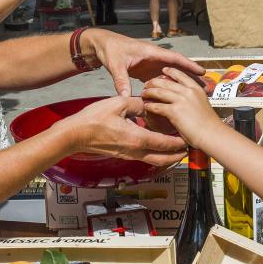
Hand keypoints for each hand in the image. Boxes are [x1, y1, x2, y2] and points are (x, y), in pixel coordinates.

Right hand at [64, 96, 186, 165]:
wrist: (75, 135)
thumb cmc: (94, 120)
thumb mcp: (118, 104)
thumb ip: (138, 103)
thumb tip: (148, 103)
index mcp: (136, 138)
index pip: (163, 143)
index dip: (177, 142)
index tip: (187, 138)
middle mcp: (134, 150)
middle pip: (162, 159)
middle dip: (176, 156)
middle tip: (187, 150)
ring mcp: (128, 154)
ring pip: (153, 160)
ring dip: (166, 157)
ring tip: (175, 151)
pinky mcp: (122, 154)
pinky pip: (143, 157)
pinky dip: (154, 154)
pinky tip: (155, 146)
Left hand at [83, 29, 204, 95]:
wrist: (101, 45)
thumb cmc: (110, 50)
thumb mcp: (116, 65)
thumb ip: (121, 80)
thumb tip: (124, 97)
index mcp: (151, 52)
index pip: (175, 59)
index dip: (189, 65)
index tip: (202, 72)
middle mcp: (154, 58)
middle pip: (177, 68)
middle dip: (191, 77)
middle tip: (206, 87)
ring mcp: (151, 65)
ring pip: (171, 76)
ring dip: (182, 84)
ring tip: (196, 94)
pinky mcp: (145, 72)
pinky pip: (161, 81)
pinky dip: (169, 88)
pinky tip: (176, 98)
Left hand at [141, 68, 224, 145]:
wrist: (211, 134)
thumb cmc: (209, 124)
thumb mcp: (202, 104)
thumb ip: (192, 99)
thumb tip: (182, 100)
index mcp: (196, 88)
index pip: (180, 75)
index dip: (170, 71)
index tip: (163, 71)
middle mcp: (188, 91)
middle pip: (166, 82)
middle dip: (154, 82)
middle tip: (147, 84)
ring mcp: (181, 100)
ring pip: (159, 92)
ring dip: (149, 92)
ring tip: (143, 94)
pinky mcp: (175, 111)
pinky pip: (158, 106)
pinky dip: (150, 106)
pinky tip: (146, 107)